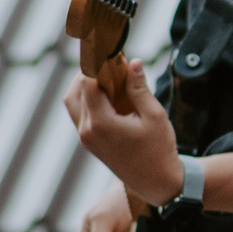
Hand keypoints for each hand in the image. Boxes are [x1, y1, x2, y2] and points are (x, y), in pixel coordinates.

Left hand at [63, 60, 178, 204]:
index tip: (107, 49)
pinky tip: (106, 94)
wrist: (157, 183)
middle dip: (88, 72)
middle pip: (75, 90)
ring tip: (105, 76)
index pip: (88, 82)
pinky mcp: (89, 143)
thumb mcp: (154, 116)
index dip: (96, 63)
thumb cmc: (160, 149)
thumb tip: (132, 62)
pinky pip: (79, 114)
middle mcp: (87, 131)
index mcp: (101, 123)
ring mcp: (86, 138)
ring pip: (73, 102)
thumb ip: (139, 88)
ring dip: (84, 86)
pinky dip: (87, 99)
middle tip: (107, 61)